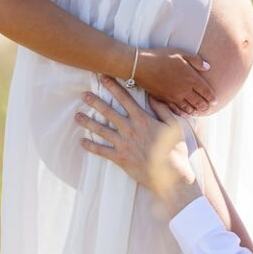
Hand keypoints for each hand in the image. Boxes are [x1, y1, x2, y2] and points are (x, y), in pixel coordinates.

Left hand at [76, 77, 200, 211]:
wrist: (170, 175)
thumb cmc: (175, 150)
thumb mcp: (175, 126)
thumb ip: (163, 110)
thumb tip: (153, 97)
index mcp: (142, 119)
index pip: (125, 99)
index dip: (113, 87)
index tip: (103, 78)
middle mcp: (129, 129)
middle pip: (108, 111)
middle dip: (95, 101)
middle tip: (84, 95)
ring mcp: (123, 143)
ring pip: (101, 130)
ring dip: (88, 122)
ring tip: (77, 116)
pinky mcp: (120, 158)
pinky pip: (101, 151)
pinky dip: (91, 146)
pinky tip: (82, 141)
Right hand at [135, 46, 215, 114]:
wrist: (141, 65)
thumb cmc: (161, 57)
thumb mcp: (181, 53)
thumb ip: (196, 60)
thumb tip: (208, 67)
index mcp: (191, 78)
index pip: (205, 91)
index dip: (211, 97)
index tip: (215, 101)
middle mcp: (184, 89)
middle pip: (198, 102)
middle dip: (205, 107)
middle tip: (209, 109)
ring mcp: (174, 96)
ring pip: (188, 107)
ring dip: (195, 111)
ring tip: (199, 113)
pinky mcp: (165, 99)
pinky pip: (176, 109)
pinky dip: (182, 113)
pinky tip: (185, 114)